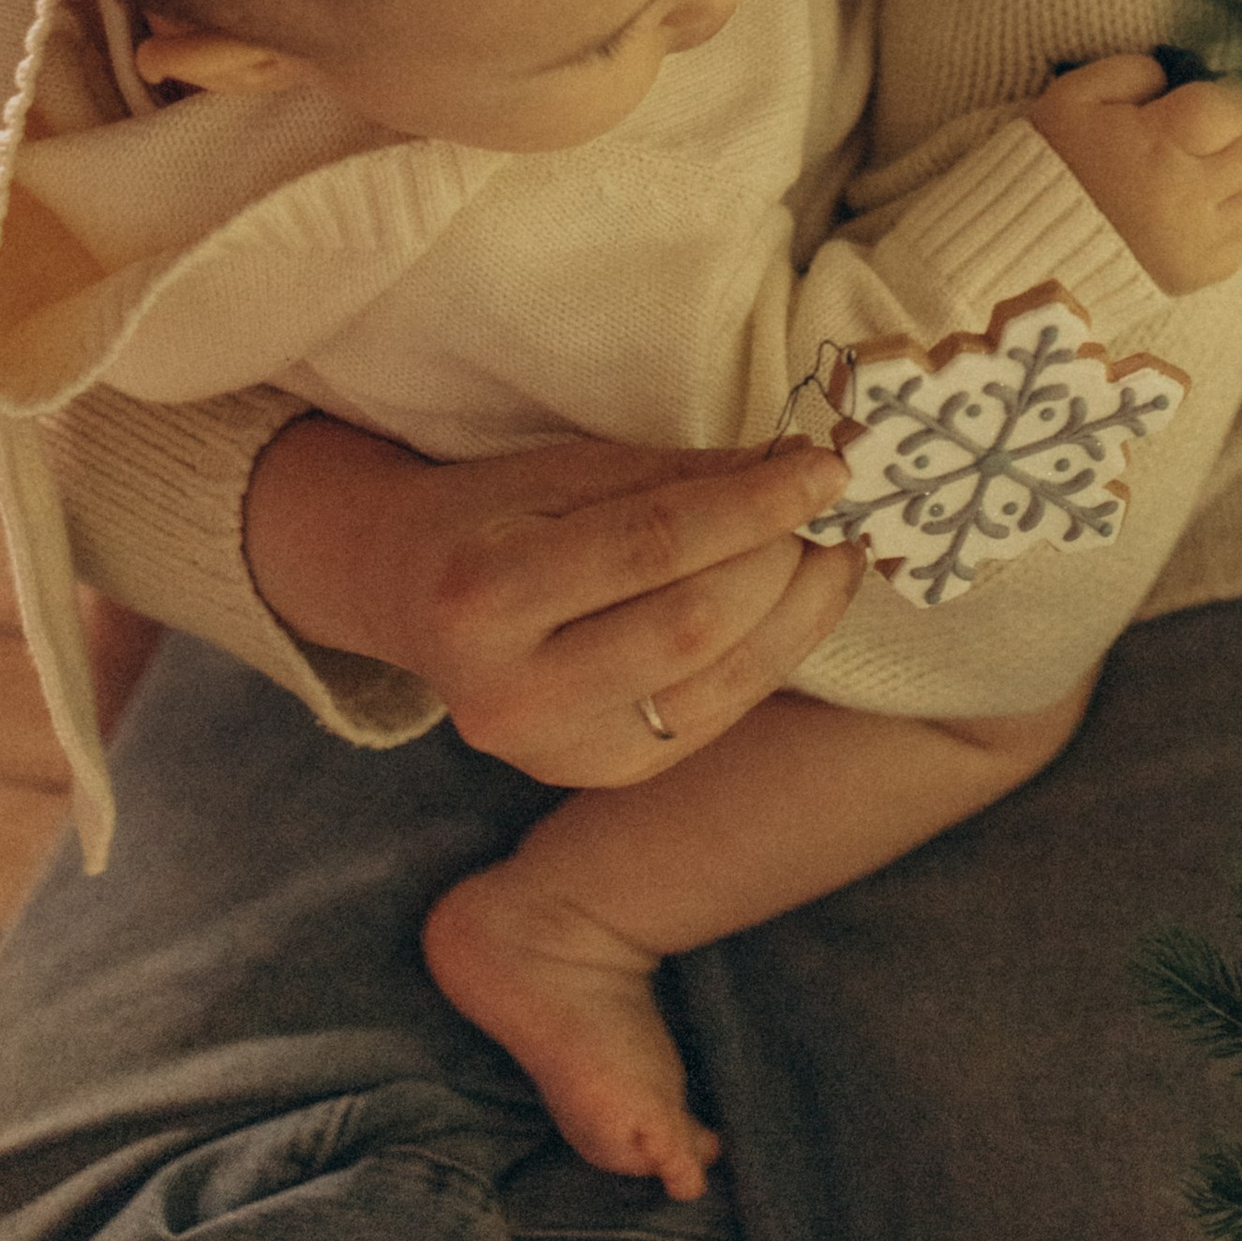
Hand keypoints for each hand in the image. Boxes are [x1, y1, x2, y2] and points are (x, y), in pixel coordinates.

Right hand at [242, 413, 855, 786]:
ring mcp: (555, 751)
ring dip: (798, 612)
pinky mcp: (601, 775)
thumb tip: (796, 464)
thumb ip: (675, 476)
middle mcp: (510, 693)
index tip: (825, 466)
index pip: (652, 544)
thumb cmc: (493, 515)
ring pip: (717, 683)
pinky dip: (771, 655)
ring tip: (833, 552)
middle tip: (827, 507)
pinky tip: (800, 605)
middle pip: (692, 624)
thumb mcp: (563, 472)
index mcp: (484, 591)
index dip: (753, 505)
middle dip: (780, 559)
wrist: (409, 600)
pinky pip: (714, 715)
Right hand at [1027, 53, 1241, 293]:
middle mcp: (1191, 194)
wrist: (1032, 250)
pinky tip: (1207, 203)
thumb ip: (1129, 72)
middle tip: (1208, 129)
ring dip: (1239, 171)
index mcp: (1162, 144)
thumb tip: (1171, 77)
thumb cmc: (1053, 166)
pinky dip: (1236, 213)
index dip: (1229, 93)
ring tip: (1207, 165)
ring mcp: (1201, 239)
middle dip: (1234, 130)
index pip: (1232, 108)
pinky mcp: (1201, 273)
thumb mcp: (1072, 98)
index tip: (1215, 92)